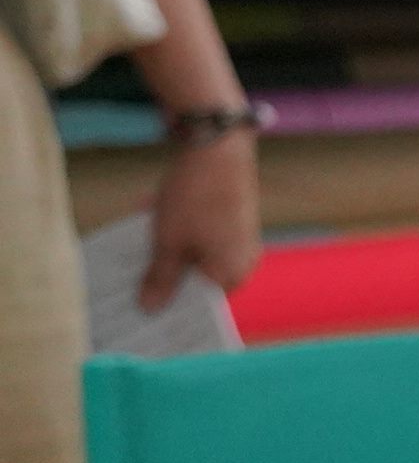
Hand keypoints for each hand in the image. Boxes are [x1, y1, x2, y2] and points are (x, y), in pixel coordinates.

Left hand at [140, 125, 256, 308]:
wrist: (218, 147)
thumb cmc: (196, 197)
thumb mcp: (168, 241)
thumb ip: (160, 278)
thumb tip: (149, 309)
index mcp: (232, 274)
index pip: (200, 306)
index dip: (170, 309)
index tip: (141, 315)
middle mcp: (242, 261)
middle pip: (198, 282)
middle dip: (165, 281)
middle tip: (132, 284)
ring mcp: (240, 239)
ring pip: (198, 257)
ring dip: (168, 255)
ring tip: (137, 248)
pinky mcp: (233, 219)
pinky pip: (203, 237)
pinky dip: (180, 236)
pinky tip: (154, 222)